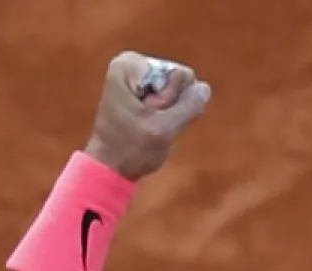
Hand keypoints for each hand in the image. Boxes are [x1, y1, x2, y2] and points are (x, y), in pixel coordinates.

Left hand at [85, 51, 211, 179]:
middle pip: (180, 79)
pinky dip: (166, 113)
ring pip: (180, 89)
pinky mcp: (144, 87)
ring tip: (144, 124)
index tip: (144, 116)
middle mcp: (131, 63)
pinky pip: (175, 96)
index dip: (169, 101)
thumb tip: (203, 88)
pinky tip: (146, 123)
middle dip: (169, 105)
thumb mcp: (164, 131)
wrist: (109, 166)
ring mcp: (139, 74)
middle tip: (145, 122)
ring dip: (168, 112)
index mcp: (128, 66)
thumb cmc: (130, 151)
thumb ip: (189, 107)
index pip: (180, 76)